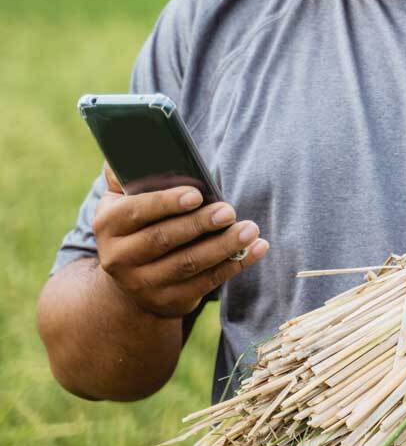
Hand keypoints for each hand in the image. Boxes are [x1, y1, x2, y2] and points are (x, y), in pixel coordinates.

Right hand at [93, 165, 268, 317]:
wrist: (129, 278)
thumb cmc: (136, 222)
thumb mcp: (121, 197)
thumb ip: (126, 172)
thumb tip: (138, 144)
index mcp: (108, 225)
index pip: (137, 212)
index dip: (167, 203)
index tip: (196, 194)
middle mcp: (119, 259)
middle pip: (165, 239)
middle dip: (200, 224)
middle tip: (230, 210)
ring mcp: (143, 285)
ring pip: (188, 265)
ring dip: (223, 246)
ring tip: (250, 228)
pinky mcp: (169, 302)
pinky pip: (206, 283)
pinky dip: (235, 265)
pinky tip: (257, 249)